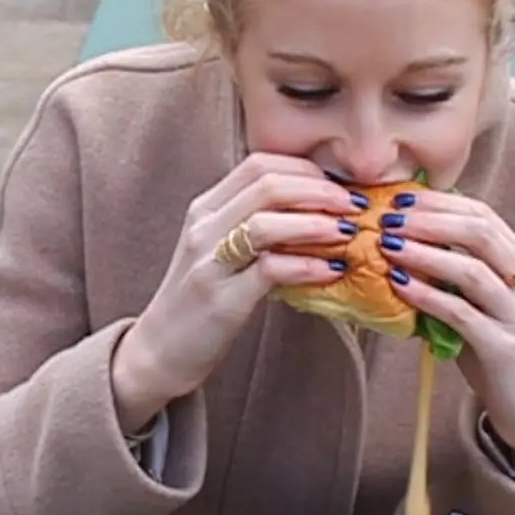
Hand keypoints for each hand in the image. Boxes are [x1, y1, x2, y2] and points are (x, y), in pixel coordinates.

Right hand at [111, 153, 361, 432]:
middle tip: (355, 205)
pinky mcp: (221, 298)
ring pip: (267, 222)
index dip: (306, 169)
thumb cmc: (201, 299)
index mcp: (206, 208)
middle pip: (267, 184)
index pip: (259, 165)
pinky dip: (308, 265)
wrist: (159, 350)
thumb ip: (257, 226)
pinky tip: (332, 270)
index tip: (340, 185)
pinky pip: (270, 270)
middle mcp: (204, 227)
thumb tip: (318, 211)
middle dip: (320, 190)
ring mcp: (210, 261)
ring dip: (316, 223)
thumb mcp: (222, 251)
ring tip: (348, 232)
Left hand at [377, 191, 514, 483]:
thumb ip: (457, 269)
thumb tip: (401, 235)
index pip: (483, 215)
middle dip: (429, 220)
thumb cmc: (496, 344)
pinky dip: (427, 295)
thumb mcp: (483, 300)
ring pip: (471, 270)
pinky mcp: (505, 346)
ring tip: (387, 245)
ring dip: (423, 253)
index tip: (400, 198)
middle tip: (389, 218)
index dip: (439, 203)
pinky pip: (461, 313)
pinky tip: (399, 285)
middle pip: (480, 232)